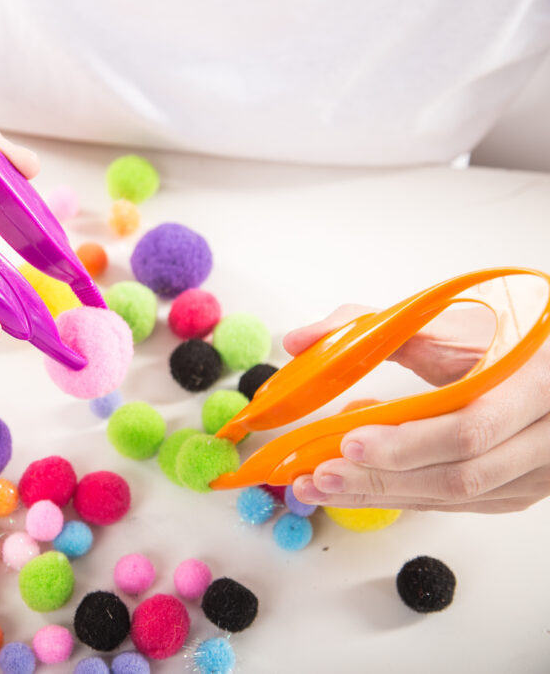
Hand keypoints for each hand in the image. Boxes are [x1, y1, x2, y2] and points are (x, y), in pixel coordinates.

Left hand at [286, 304, 549, 512]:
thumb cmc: (503, 330)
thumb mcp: (448, 320)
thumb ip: (368, 326)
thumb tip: (296, 341)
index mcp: (536, 385)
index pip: (469, 430)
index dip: (407, 443)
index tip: (349, 440)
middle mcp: (547, 438)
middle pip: (458, 477)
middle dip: (380, 479)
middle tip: (318, 475)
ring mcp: (539, 472)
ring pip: (455, 498)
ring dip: (382, 495)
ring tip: (321, 485)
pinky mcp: (521, 490)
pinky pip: (457, 502)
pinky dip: (403, 495)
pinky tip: (358, 484)